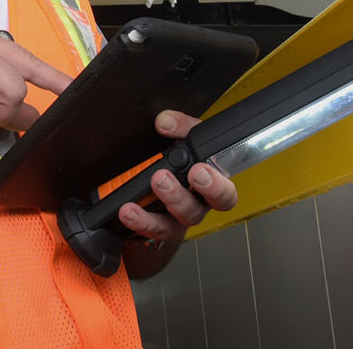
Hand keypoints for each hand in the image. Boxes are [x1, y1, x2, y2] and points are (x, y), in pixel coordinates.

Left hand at [117, 110, 237, 242]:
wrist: (168, 183)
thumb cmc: (185, 161)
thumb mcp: (187, 138)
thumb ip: (180, 127)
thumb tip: (164, 122)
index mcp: (212, 186)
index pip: (224, 193)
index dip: (215, 185)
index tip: (198, 169)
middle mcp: (197, 207)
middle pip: (196, 211)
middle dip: (179, 196)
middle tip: (161, 178)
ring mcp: (178, 220)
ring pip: (172, 224)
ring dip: (153, 211)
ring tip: (138, 196)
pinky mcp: (160, 227)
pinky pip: (152, 230)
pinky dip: (139, 220)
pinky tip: (128, 211)